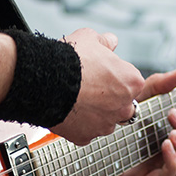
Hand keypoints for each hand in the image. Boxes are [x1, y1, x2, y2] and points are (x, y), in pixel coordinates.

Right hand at [50, 28, 144, 144]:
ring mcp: (104, 125)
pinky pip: (84, 132)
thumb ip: (105, 42)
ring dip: (95, 114)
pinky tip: (67, 111)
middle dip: (110, 99)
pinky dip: (78, 124)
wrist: (44, 80)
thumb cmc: (69, 60)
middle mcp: (123, 107)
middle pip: (122, 106)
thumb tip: (110, 41)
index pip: (131, 82)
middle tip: (91, 89)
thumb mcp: (90, 38)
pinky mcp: (85, 137)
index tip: (103, 74)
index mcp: (131, 82)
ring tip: (77, 100)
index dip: (116, 77)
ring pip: (104, 121)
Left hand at [105, 68, 175, 175]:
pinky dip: (173, 161)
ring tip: (172, 134)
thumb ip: (160, 86)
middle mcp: (166, 161)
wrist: (86, 140)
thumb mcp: (139, 99)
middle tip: (175, 117)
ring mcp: (156, 174)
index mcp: (169, 144)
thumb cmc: (113, 122)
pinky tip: (165, 145)